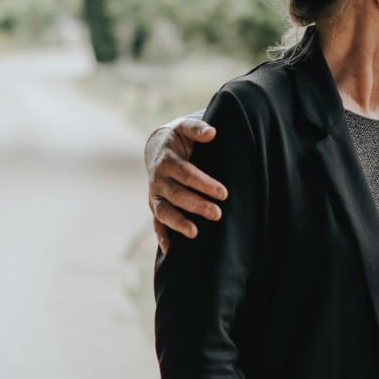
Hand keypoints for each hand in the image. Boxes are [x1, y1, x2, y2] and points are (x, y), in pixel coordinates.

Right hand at [147, 118, 227, 252]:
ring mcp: (155, 194)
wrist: (158, 148)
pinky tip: (170, 250)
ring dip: (178, 223)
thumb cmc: (179, 139)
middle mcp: (158, 179)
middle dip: (196, 205)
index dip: (204, 184)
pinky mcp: (155, 206)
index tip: (223, 193)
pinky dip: (161, 236)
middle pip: (177, 195)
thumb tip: (212, 132)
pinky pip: (156, 223)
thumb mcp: (185, 128)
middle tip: (217, 214)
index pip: (186, 174)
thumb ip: (197, 129)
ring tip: (195, 233)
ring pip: (164, 211)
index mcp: (167, 160)